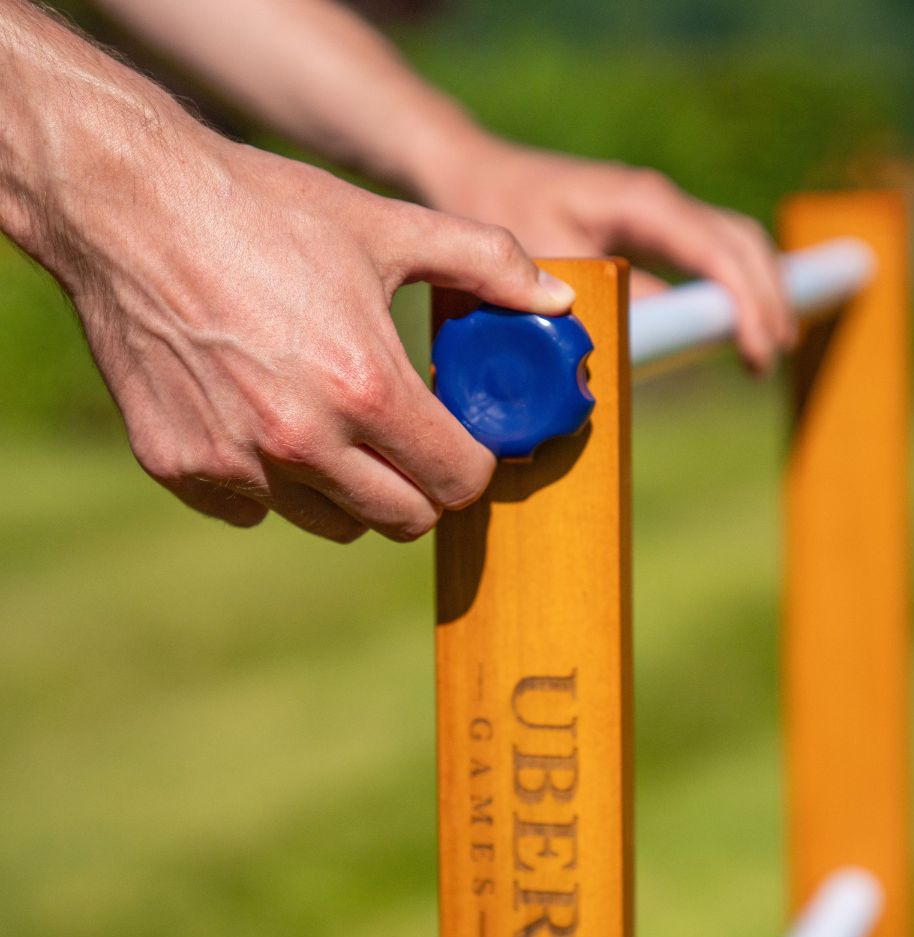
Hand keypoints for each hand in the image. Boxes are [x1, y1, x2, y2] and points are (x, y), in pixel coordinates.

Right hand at [67, 137, 576, 541]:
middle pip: (404, 520)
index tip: (462, 440)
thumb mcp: (386, 226)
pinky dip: (271, 484)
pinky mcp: (181, 468)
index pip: (458, 482)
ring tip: (335, 425)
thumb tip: (559, 298)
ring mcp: (237, 463)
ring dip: (350, 490)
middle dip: (421, 487)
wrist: (127, 206)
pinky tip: (261, 421)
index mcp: (367, 387)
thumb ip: (487, 263)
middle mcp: (302, 441)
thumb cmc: (265, 211)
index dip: (472, 464)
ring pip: (333, 524)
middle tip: (408, 441)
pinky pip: (256, 510)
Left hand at [421, 139, 794, 373]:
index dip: (747, 303)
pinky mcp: (648, 225)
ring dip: (760, 290)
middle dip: (768, 298)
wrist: (473, 170)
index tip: (758, 351)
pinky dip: (733, 284)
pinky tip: (736, 319)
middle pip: (742, 243)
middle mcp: (659, 200)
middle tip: (770, 357)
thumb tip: (654, 340)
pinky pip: (710, 251)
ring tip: (768, 346)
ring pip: (735, 242)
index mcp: (641, 203)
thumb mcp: (545, 256)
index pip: (718, 254)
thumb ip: (600, 293)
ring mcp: (657, 209)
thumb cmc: (501, 208)